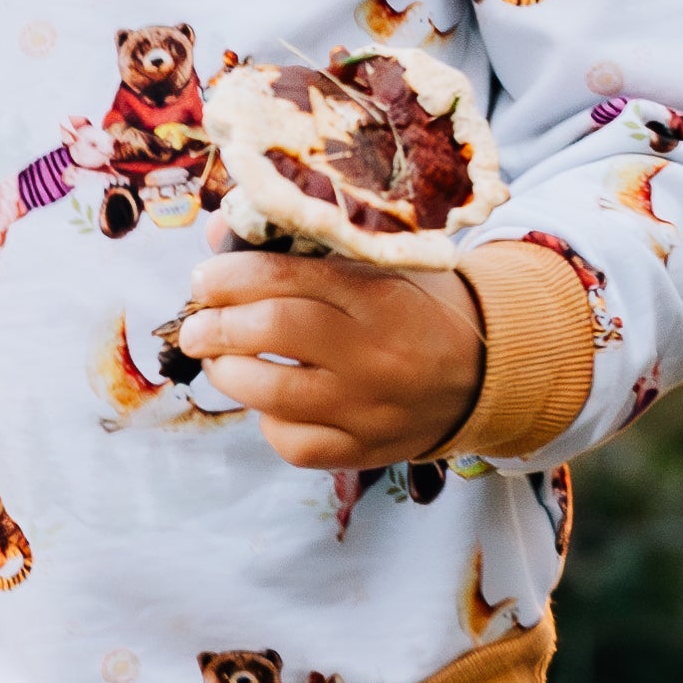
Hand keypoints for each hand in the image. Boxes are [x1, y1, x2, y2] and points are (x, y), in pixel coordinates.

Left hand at [166, 231, 482, 472]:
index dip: (232, 276)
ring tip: (218, 360)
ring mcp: (372, 408)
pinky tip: (270, 403)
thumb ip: (303, 245)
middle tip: (196, 326)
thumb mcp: (378, 263)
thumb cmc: (417, 308)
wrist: (486, 374)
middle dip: (216, 325)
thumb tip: (220, 231)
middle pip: (275, 331)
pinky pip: (293, 444)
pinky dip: (267, 422)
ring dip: (227, 373)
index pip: (290, 277)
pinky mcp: (366, 452)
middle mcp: (378, 352)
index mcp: (383, 294)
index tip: (203, 280)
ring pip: (272, 393)